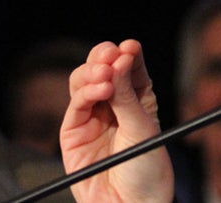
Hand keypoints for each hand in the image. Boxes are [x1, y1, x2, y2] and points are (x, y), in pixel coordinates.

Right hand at [60, 39, 173, 202]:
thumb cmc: (147, 171)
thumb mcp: (143, 129)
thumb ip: (127, 96)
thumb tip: (118, 60)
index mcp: (138, 99)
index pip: (130, 67)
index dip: (128, 54)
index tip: (130, 47)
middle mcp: (113, 105)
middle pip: (102, 69)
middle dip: (104, 57)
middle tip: (112, 55)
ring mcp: (92, 117)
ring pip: (84, 81)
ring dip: (92, 72)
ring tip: (105, 75)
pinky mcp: (73, 132)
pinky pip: (76, 104)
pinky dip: (86, 92)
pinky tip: (99, 89)